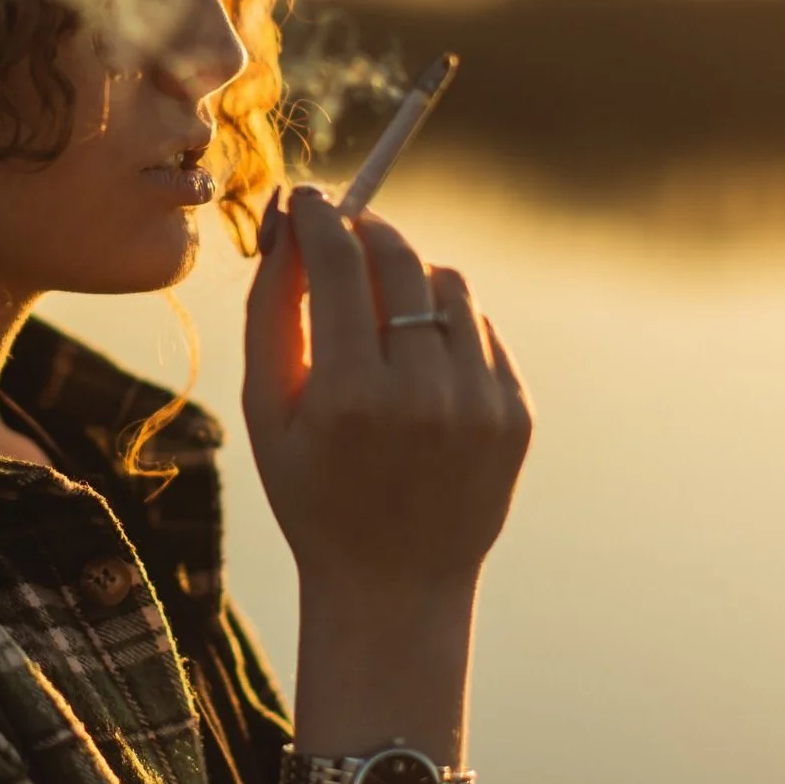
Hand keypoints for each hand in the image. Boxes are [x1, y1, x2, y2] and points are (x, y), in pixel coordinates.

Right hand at [242, 184, 533, 594]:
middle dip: (366, 230)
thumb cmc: (312, 493)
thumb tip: (285, 226)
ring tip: (380, 306)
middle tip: (343, 230)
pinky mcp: (516, 414)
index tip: (307, 197)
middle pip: (400, 259)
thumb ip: (271, 312)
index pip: (338, 261)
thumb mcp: (268, 412)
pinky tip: (418, 356)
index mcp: (349, 394)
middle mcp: (422, 394)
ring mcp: (479, 404)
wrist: (393, 585)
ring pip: (448, 285)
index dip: (319, 215)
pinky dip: (446, 323)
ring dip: (409, 276)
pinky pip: (481, 329)